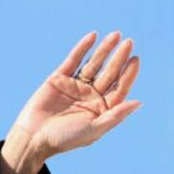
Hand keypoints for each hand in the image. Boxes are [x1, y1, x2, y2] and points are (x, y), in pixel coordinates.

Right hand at [0, 31, 141, 173]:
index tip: (135, 59)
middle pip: (109, 73)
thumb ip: (116, 115)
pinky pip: (74, 60)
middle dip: (119, 58)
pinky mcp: (59, 78)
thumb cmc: (66, 139)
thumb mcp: (94, 129)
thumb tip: (138, 102)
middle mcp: (91, 96)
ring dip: (104, 50)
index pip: (119, 88)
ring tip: (116, 35)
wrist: (34, 137)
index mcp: (102, 109)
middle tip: (129, 42)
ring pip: (94, 64)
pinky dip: (83, 48)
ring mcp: (76, 86)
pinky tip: (93, 36)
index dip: (128, 74)